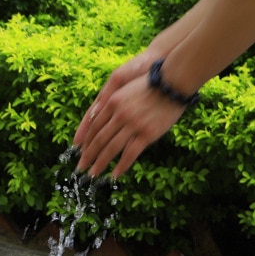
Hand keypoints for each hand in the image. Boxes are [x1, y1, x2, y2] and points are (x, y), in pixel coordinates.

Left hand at [73, 52, 185, 177]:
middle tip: (80, 168)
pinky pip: (130, 154)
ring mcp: (133, 125)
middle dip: (88, 156)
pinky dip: (121, 166)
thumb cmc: (152, 83)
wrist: (174, 81)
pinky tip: (114, 175)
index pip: (94, 126)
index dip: (85, 141)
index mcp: (113, 102)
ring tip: (93, 175)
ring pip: (111, 149)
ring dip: (100, 164)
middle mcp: (120, 114)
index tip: (80, 151)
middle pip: (99, 139)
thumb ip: (114, 103)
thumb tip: (100, 116)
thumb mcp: (126, 88)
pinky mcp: (147, 134)